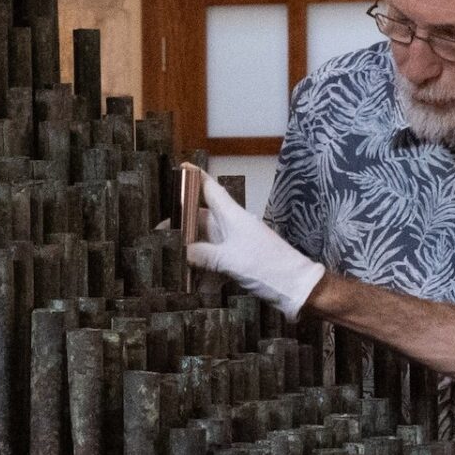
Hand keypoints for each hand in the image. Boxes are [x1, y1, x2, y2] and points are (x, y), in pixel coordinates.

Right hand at [182, 165, 325, 319]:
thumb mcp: (229, 259)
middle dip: (181, 223)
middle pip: (202, 216)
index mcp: (232, 215)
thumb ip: (202, 254)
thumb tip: (182, 251)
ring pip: (207, 240)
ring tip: (168, 255)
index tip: (181, 168)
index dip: (195, 178)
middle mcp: (233, 225)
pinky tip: (190, 280)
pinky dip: (203, 268)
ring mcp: (237, 243)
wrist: (296, 287)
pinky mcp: (241, 261)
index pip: (210, 189)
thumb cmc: (266, 266)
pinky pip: (216, 259)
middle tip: (159, 230)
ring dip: (190, 248)